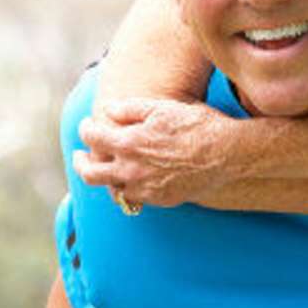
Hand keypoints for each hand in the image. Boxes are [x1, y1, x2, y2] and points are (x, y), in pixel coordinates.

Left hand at [73, 98, 236, 205]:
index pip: (92, 138)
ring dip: (107, 177)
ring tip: (109, 169)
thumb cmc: (197, 125)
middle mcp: (131, 170)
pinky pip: (136, 198)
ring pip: (113, 189)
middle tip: (80, 156)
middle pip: (90, 173)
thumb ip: (130, 109)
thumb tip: (108, 111)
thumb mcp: (163, 108)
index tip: (87, 125)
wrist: (228, 153)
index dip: (85, 129)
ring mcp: (146, 188)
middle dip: (80, 162)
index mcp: (128, 143)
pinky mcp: (161, 199)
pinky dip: (130, 188)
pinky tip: (136, 179)